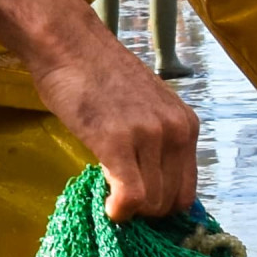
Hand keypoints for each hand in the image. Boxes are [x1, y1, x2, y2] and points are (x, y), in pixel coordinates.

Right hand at [0, 0, 198, 220]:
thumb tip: (152, 187)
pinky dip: (120, 210)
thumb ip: (155, 143)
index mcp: (187, 125)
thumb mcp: (144, 109)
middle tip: (118, 200)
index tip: (138, 204)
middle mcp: (176, 131)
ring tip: (108, 194)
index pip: (187, 191)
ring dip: (130, 211)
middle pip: (170, 202)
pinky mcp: (118, 141)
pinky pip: (131, 195)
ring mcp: (149, 136)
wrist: (69, 44)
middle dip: (145, 212)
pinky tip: (108, 207)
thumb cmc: (98, 76)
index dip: (161, 206)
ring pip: (151, 203)